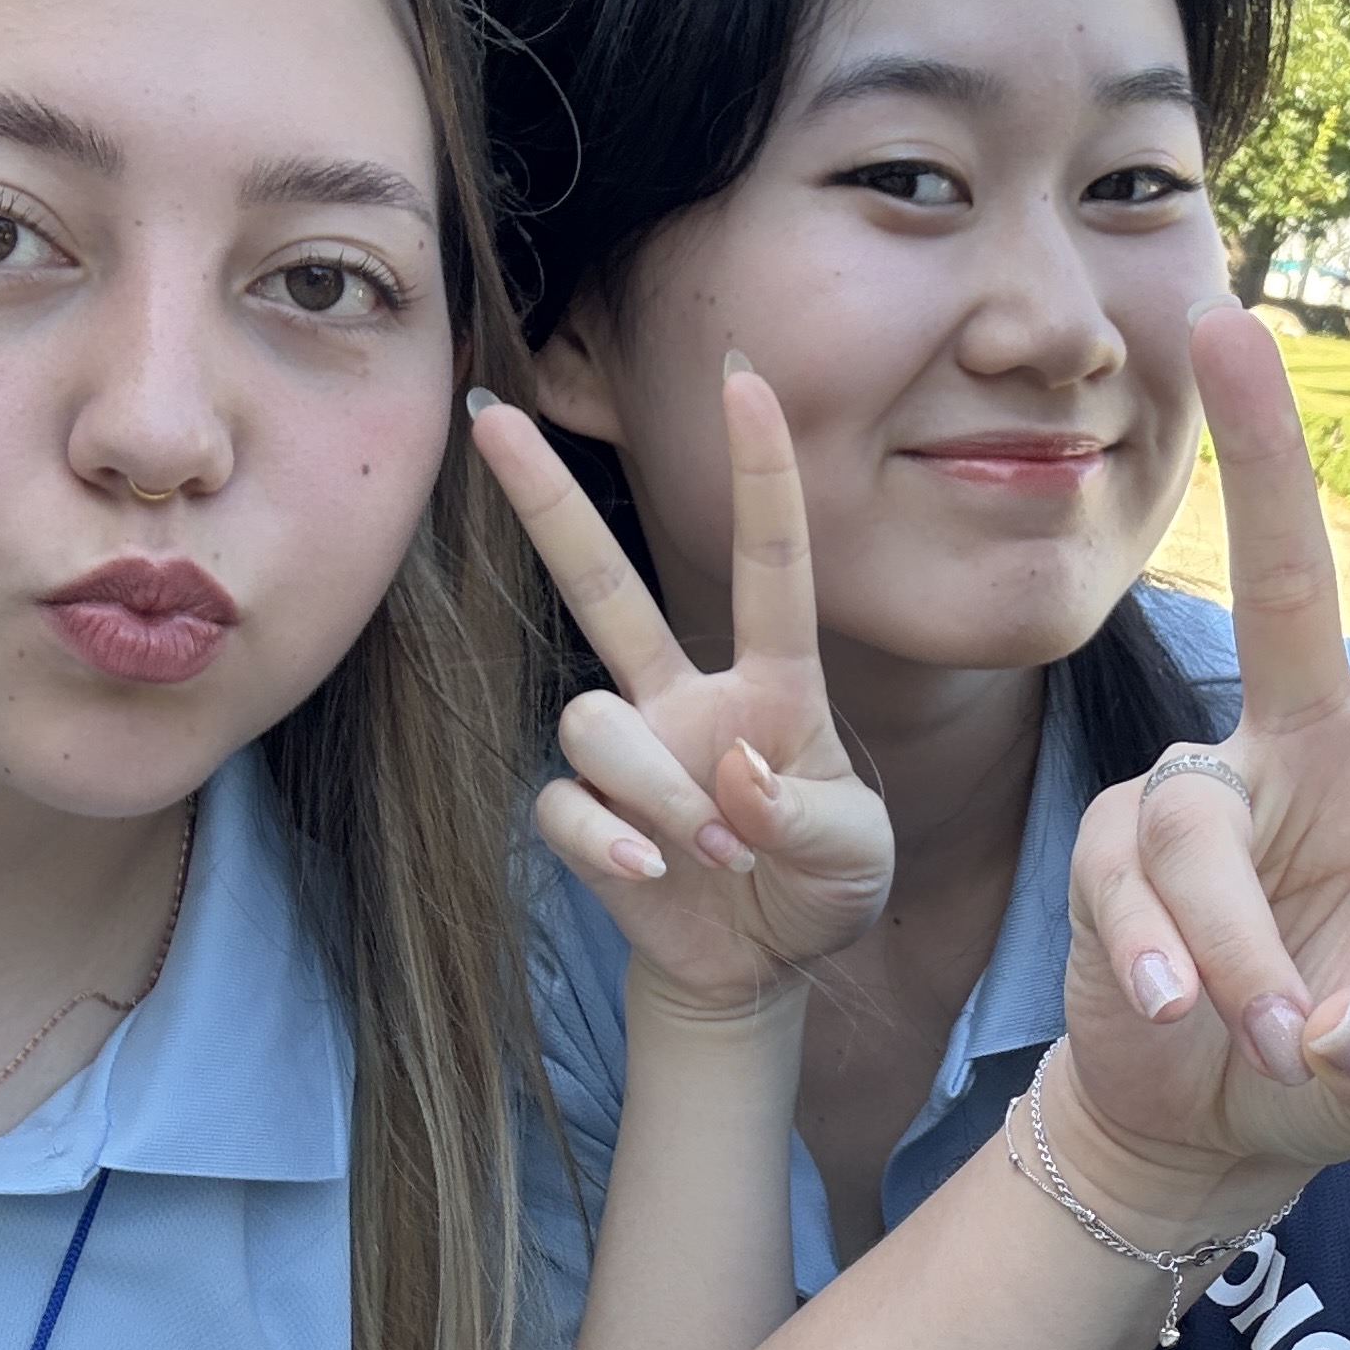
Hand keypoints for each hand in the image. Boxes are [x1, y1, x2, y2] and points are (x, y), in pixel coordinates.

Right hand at [472, 360, 892, 1012]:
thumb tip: (733, 774)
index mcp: (772, 685)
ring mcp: (631, 752)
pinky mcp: (587, 815)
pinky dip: (609, 838)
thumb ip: (805, 814)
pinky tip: (651, 871)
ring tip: (712, 852)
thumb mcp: (855, 854)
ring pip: (592, 720)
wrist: (758, 968)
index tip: (745, 381)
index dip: (759, 473)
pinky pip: (565, 802)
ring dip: (652, 788)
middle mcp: (686, 697)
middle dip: (546, 503)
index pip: (769, 565)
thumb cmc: (822, 887)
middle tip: (494, 416)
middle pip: (604, 584)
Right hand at [1055, 307, 1349, 1231]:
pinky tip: (1175, 1010)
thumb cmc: (1322, 1059)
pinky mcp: (1118, 848)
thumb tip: (1348, 1037)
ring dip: (1236, 946)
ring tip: (1257, 1033)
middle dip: (1259, 456)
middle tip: (1224, 322)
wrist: (1198, 1118)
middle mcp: (1307, 749)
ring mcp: (1204, 789)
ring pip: (1202, 823)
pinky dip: (1163, 954)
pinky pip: (1132, 878)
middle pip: (1284, 583)